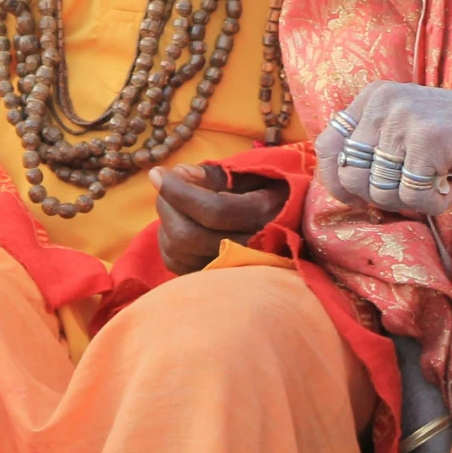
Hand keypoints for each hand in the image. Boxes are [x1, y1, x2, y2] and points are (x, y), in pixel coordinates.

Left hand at [152, 163, 288, 274]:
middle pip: (189, 235)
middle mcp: (250, 248)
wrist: (294, 227)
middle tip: (165, 183)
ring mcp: (233, 270)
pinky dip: (168, 241)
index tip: (157, 172)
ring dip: (165, 221)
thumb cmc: (272, 191)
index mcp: (263, 214)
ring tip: (174, 201)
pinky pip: (178, 266)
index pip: (212, 210)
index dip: (178, 191)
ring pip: (180, 253)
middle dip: (167, 204)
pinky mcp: (217, 280)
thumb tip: (178, 172)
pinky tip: (177, 223)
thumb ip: (217, 174)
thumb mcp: (254, 173)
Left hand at [315, 81, 451, 215]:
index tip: (362, 197)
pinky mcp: (429, 139)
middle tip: (414, 188)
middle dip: (380, 196)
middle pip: (349, 175)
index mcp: (372, 98)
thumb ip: (374, 149)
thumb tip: (338, 188)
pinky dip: (435, 204)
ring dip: (412, 201)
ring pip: (380, 191)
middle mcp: (382, 102)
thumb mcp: (406, 132)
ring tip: (437, 182)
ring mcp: (404, 118)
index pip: (326, 145)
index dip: (337, 181)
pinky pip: (413, 197)